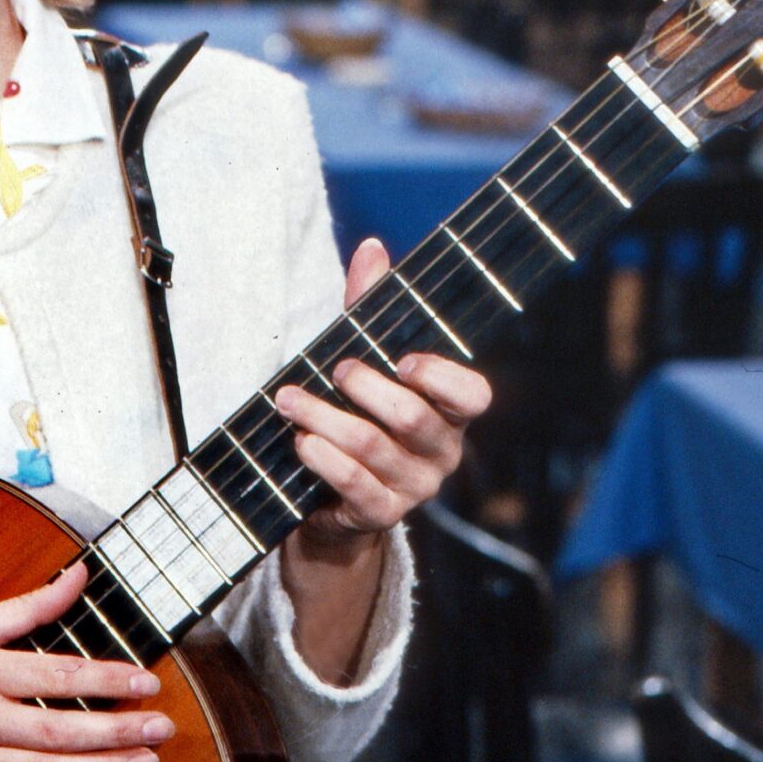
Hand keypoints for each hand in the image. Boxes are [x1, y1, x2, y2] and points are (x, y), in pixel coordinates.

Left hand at [274, 238, 491, 554]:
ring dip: (325, 418)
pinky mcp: (381, 514)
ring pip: (373, 447)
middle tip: (334, 369)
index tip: (405, 360)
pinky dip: (323, 458)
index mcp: (448, 411)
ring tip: (288, 400)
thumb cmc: (353, 414)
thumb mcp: (362, 359)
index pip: (473, 396)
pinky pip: (355, 485)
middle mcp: (441, 450)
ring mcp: (414, 486)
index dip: (443, 378)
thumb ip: (367, 309)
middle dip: (366, 388)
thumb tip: (372, 248)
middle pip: (412, 417)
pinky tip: (301, 441)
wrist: (331, 499)